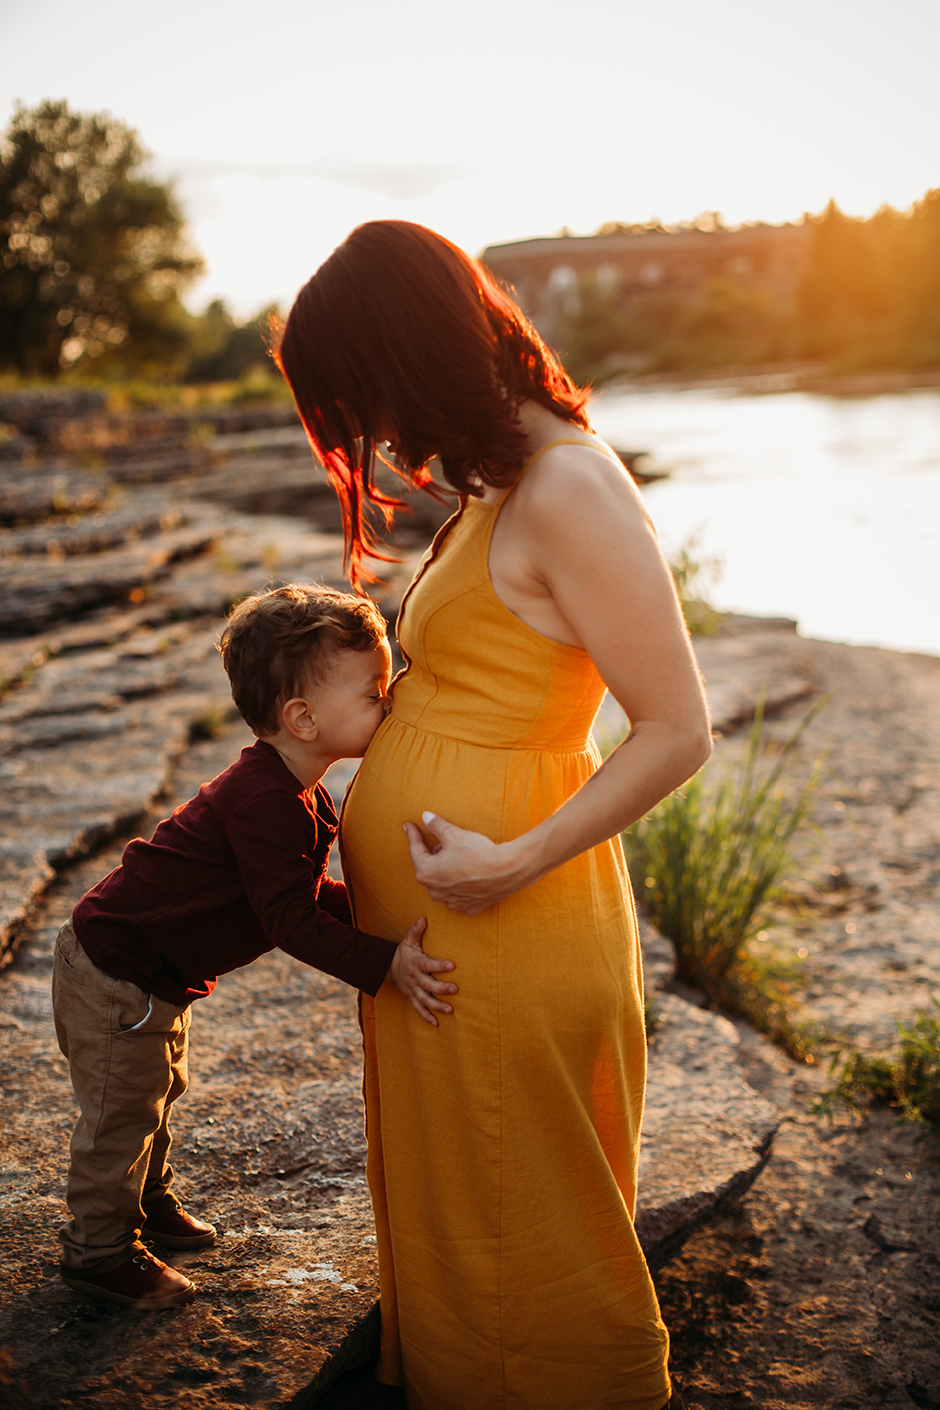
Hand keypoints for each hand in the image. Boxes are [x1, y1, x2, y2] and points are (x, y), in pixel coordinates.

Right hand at [388, 917, 457, 1026]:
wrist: (387, 968)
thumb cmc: (403, 953)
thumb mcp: (408, 941)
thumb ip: (416, 931)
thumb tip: (424, 918)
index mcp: (416, 963)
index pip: (429, 964)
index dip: (440, 965)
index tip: (453, 965)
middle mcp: (415, 978)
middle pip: (428, 985)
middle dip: (441, 988)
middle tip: (455, 989)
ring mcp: (413, 989)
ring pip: (424, 1000)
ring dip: (437, 1006)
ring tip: (450, 1010)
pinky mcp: (411, 997)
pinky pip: (418, 1009)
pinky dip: (426, 1017)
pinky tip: (437, 1024)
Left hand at [403, 813, 523, 915]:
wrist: (507, 870)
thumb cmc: (478, 852)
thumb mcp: (453, 834)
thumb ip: (436, 826)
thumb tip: (426, 817)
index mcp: (426, 873)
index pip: (415, 850)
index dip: (413, 834)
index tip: (408, 825)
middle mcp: (436, 892)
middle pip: (430, 868)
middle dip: (435, 854)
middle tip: (446, 840)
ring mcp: (453, 902)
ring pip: (444, 883)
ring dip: (447, 870)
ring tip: (460, 856)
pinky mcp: (470, 907)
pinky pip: (461, 895)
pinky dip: (463, 885)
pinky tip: (471, 875)